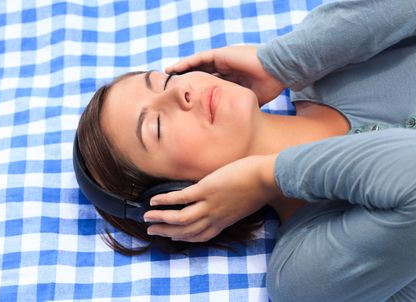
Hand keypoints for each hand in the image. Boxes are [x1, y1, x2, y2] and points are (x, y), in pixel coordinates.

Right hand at [144, 154, 280, 242]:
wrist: (268, 178)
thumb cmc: (260, 187)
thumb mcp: (244, 203)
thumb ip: (230, 205)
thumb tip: (223, 200)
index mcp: (223, 221)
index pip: (200, 235)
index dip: (183, 237)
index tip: (172, 236)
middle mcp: (214, 217)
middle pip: (185, 231)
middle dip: (167, 232)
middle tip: (152, 232)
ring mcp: (209, 204)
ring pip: (179, 218)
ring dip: (161, 219)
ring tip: (147, 218)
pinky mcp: (206, 190)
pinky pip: (181, 198)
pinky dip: (165, 200)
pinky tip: (154, 200)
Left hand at [165, 45, 284, 105]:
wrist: (277, 70)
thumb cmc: (268, 86)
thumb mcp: (249, 100)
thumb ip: (237, 106)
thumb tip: (230, 123)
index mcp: (232, 78)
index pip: (210, 86)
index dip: (197, 92)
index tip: (184, 101)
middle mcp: (225, 68)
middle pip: (200, 74)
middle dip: (186, 81)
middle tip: (171, 89)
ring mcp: (222, 60)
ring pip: (196, 65)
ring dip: (181, 71)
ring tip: (166, 77)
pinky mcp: (220, 54)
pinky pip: (198, 58)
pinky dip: (185, 63)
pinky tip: (173, 69)